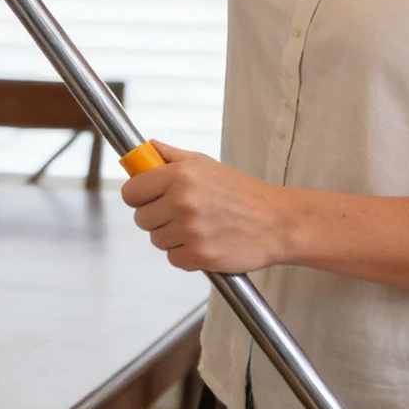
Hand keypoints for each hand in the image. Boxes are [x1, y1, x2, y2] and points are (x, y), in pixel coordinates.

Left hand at [120, 142, 289, 273]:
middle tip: (178, 215)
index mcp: (179, 175)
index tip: (146, 199)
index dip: (137, 197)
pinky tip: (203, 243)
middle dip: (155, 218)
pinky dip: (185, 256)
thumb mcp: (204, 164)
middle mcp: (182, 201)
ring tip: (196, 228)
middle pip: (141, 219)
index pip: (131, 192)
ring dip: (171, 238)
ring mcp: (191, 230)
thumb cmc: (240, 192)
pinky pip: (174, 259)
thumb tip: (143, 149)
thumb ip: (170, 156)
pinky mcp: (201, 256)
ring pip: (157, 240)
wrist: (276, 222)